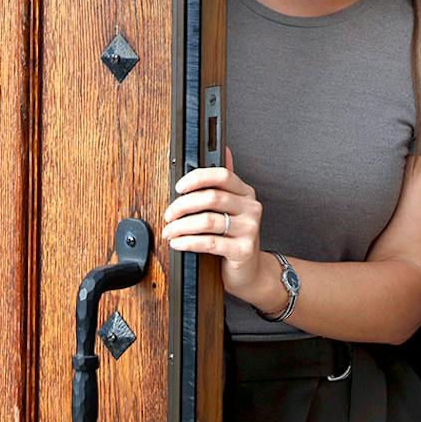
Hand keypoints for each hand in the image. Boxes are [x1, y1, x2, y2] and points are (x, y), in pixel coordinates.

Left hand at [162, 148, 271, 303]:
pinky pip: (209, 242)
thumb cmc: (235, 238)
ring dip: (181, 226)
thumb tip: (223, 149)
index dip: (197, 178)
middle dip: (182, 205)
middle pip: (211, 197)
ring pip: (207, 221)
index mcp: (246, 193)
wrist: (251, 272)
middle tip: (168, 214)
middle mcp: (251, 208)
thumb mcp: (232, 208)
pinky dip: (188, 242)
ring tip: (169, 231)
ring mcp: (250, 229)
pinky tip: (178, 243)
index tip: (179, 187)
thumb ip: (224, 183)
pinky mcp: (243, 250)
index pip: (222, 175)